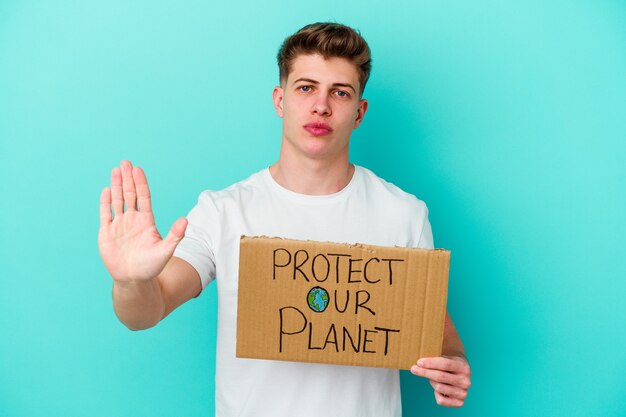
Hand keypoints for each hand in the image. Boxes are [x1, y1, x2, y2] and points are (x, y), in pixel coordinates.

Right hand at [98, 160, 186, 282]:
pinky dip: (105, 202)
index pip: (143, 197)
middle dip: (128, 179)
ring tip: (116, 170)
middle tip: (125, 162)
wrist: (133, 280)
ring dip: (116, 185)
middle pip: (129, 194)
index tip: (138, 169)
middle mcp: (132, 220)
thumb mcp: (166, 250)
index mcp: (146, 221)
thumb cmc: (151, 267)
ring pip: (117, 201)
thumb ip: (175, 235)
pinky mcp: (106, 233)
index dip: (141, 183)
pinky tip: (106, 190)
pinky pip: (105, 214)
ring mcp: (119, 225)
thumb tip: (186, 220)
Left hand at [410, 355, 470, 407]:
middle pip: (440, 377)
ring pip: (439, 388)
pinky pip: (441, 400)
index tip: (419, 362)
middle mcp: (466, 381)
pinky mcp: (459, 402)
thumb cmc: (449, 363)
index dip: (430, 363)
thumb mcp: (447, 355)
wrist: (461, 374)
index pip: (445, 364)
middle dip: (424, 372)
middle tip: (413, 368)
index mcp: (463, 367)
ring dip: (431, 381)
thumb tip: (422, 351)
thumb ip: (437, 353)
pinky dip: (436, 394)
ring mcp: (463, 393)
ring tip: (432, 378)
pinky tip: (438, 388)